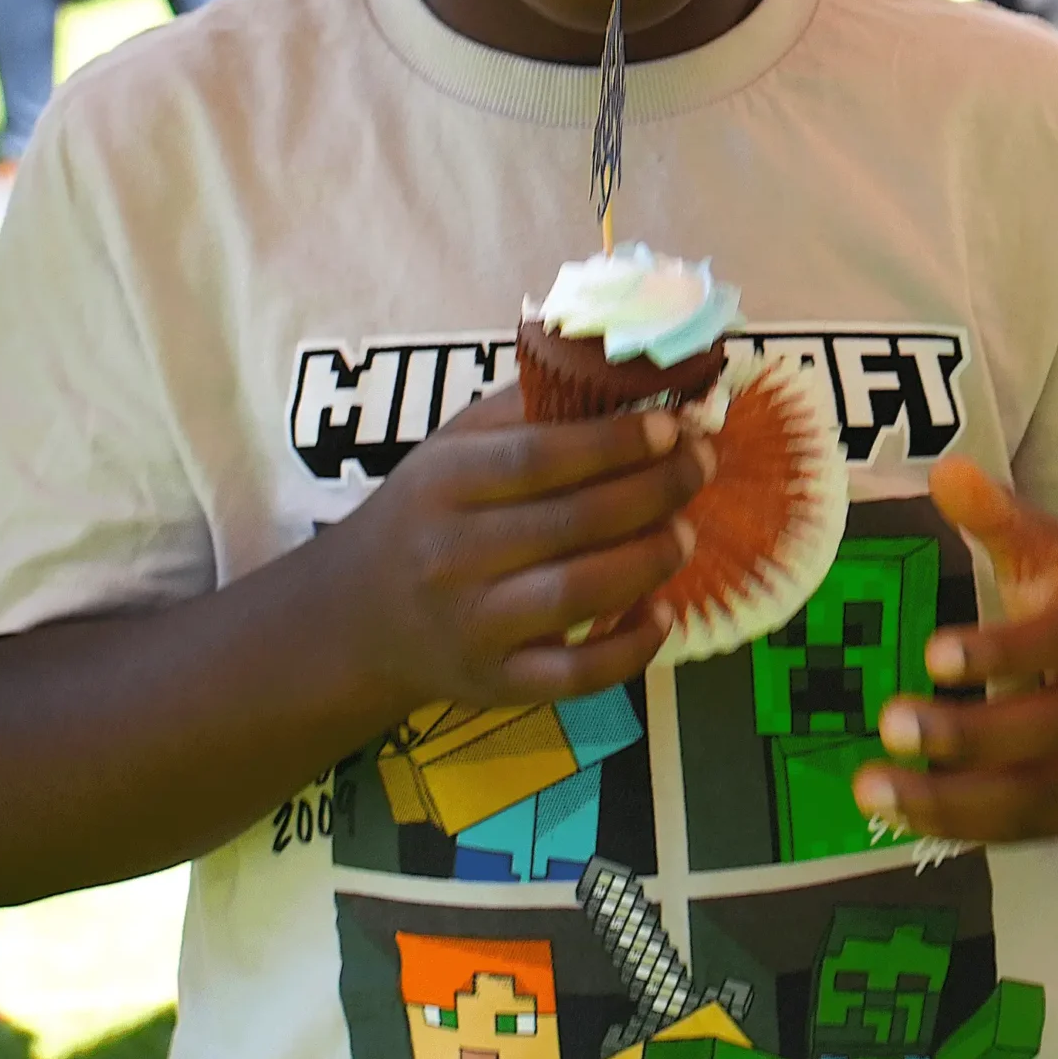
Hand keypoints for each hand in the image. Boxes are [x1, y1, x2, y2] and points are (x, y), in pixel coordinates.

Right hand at [328, 384, 714, 710]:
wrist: (357, 615)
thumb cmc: (428, 511)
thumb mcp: (455, 445)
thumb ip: (529, 407)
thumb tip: (626, 375)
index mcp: (444, 482)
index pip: (539, 457)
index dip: (615, 441)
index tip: (672, 427)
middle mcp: (452, 555)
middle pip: (573, 521)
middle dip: (655, 491)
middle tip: (700, 468)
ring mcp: (473, 626)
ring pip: (578, 594)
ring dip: (649, 560)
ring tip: (685, 533)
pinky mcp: (495, 684)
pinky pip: (574, 675)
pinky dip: (630, 648)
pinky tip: (662, 614)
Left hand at [851, 457, 1057, 842]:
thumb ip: (1004, 517)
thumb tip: (944, 470)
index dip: (1001, 651)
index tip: (933, 654)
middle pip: (1046, 727)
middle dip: (964, 735)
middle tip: (888, 723)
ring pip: (1035, 793)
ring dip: (949, 800)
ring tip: (870, 787)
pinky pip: (1033, 828)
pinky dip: (968, 827)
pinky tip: (904, 816)